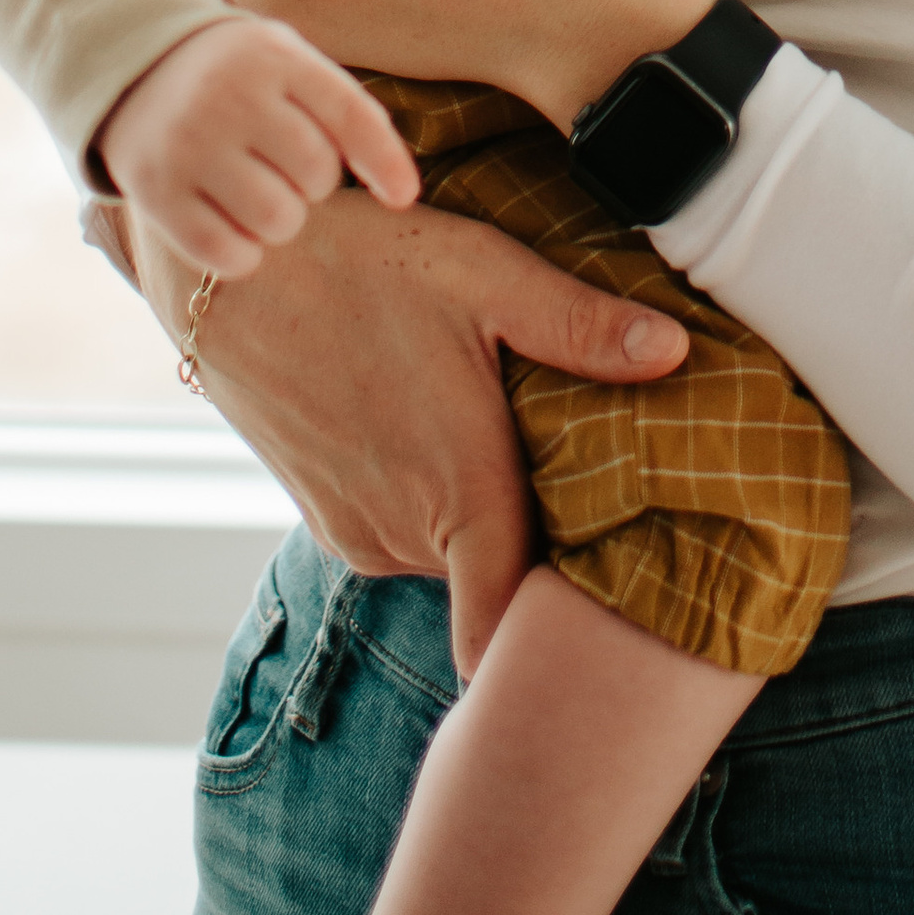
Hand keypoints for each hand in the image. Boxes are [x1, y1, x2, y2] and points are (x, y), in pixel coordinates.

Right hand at [94, 15, 420, 279]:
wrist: (137, 69)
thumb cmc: (240, 77)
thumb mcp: (289, 63)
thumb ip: (343, 111)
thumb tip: (403, 192)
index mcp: (273, 57)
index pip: (349, 114)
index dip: (385, 161)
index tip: (405, 197)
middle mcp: (228, 96)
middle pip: (316, 174)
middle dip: (313, 183)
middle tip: (283, 167)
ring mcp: (187, 145)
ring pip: (276, 219)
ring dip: (282, 220)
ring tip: (261, 194)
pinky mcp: (154, 192)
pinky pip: (224, 253)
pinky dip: (243, 254)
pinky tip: (234, 226)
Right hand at [129, 187, 690, 676]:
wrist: (235, 269)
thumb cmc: (367, 261)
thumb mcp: (486, 274)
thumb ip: (581, 327)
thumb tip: (678, 354)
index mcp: (459, 492)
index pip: (506, 633)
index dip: (556, 653)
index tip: (608, 633)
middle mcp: (404, 535)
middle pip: (499, 576)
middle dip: (543, 541)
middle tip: (596, 478)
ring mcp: (358, 532)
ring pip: (453, 554)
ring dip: (484, 516)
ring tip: (517, 438)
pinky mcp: (328, 518)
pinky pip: (408, 533)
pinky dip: (436, 502)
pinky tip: (448, 428)